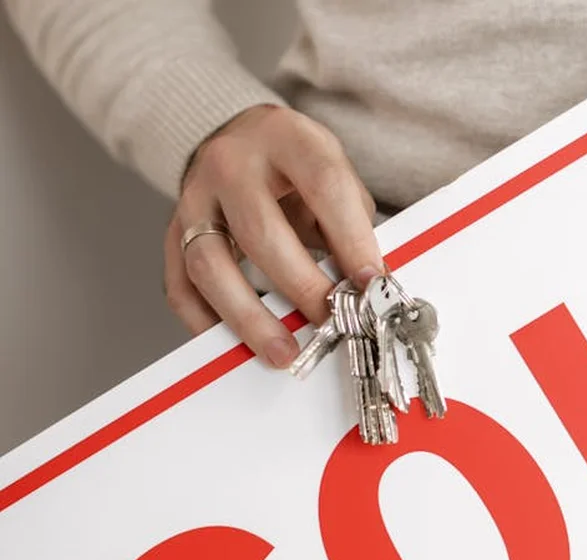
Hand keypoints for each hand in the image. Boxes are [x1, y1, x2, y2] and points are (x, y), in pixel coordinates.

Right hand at [163, 104, 382, 367]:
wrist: (240, 139)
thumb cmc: (297, 165)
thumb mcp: (332, 170)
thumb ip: (350, 223)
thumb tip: (369, 287)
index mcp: (285, 138)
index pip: (323, 186)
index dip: (351, 239)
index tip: (372, 284)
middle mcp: (230, 164)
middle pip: (261, 231)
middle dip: (301, 286)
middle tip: (331, 323)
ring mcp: (193, 198)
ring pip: (210, 263)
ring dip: (249, 317)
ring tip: (284, 353)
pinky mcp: (173, 233)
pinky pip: (181, 286)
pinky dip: (207, 323)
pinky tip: (237, 347)